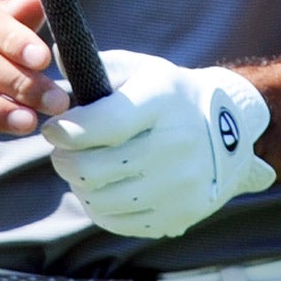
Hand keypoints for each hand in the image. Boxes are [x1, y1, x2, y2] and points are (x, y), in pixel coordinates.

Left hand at [41, 50, 275, 238]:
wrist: (229, 130)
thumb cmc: (170, 95)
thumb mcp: (143, 69)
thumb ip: (101, 65)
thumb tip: (57, 58)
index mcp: (163, 102)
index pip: (108, 124)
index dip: (69, 130)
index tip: (51, 129)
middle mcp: (176, 146)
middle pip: (94, 169)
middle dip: (64, 159)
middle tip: (61, 149)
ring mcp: (178, 186)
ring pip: (99, 200)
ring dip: (79, 185)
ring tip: (82, 167)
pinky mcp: (177, 215)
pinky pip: (116, 221)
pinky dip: (99, 207)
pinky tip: (103, 187)